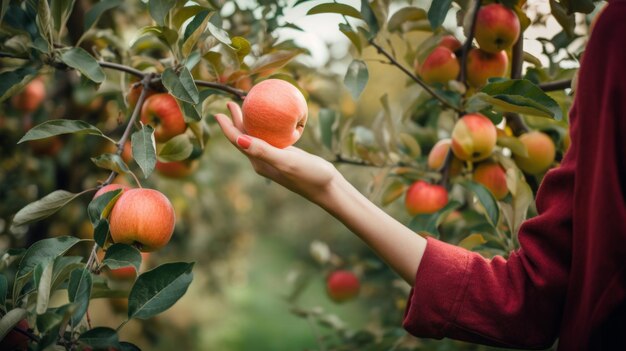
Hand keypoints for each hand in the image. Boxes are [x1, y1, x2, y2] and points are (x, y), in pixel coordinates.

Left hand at [214, 102, 341, 204]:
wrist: (328, 188)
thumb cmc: (308, 176)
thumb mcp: (286, 161)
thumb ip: (263, 151)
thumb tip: (239, 139)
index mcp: (259, 162)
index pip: (238, 142)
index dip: (226, 127)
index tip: (217, 113)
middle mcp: (263, 160)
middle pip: (244, 137)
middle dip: (235, 121)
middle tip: (230, 102)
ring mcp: (274, 158)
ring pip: (257, 137)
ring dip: (249, 122)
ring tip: (246, 107)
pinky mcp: (286, 155)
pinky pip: (271, 137)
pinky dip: (267, 125)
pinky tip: (273, 118)